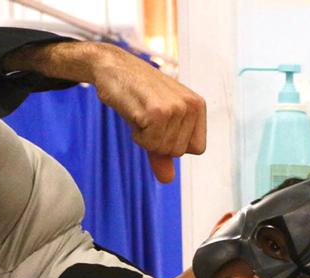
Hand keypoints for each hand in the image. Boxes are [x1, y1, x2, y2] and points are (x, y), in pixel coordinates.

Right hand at [3, 41, 204, 182]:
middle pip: (177, 151)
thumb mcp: (157, 121)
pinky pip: (149, 143)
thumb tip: (167, 180)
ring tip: (139, 112)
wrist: (112, 65)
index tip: (160, 124)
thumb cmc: (136, 93)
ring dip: (145, 137)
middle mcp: (191, 106)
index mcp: (198, 106)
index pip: (197, 149)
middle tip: (145, 115)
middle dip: (156, 141)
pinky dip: (137, 134)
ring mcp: (175, 108)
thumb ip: (164, 151)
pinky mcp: (157, 112)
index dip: (174, 144)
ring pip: (163, 149)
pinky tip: (133, 112)